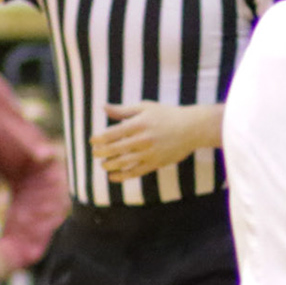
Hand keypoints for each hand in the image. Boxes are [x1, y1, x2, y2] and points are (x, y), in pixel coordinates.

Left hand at [91, 101, 214, 182]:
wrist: (192, 128)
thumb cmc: (167, 115)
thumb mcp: (145, 107)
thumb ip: (123, 110)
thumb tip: (103, 108)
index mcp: (139, 124)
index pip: (112, 133)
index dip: (99, 139)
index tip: (93, 141)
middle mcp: (143, 139)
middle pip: (115, 149)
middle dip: (100, 153)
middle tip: (95, 154)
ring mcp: (150, 153)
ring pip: (123, 163)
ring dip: (109, 165)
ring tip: (103, 165)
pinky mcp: (156, 163)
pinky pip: (135, 172)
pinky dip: (122, 176)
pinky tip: (113, 177)